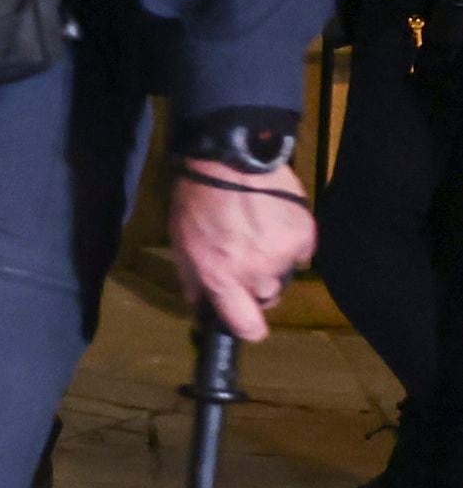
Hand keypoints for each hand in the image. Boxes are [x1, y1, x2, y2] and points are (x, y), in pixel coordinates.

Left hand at [169, 161, 315, 342]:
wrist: (229, 159)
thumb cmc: (197, 200)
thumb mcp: (181, 242)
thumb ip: (192, 278)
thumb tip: (200, 304)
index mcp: (221, 277)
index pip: (246, 325)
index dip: (247, 328)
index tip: (246, 322)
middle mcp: (256, 272)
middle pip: (266, 298)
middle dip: (256, 285)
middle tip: (244, 258)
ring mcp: (284, 255)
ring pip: (284, 274)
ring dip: (273, 263)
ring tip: (258, 235)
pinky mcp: (306, 235)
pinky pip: (302, 253)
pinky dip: (291, 243)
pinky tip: (274, 222)